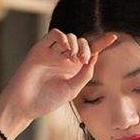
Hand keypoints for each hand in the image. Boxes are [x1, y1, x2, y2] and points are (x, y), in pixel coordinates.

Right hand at [1, 28, 117, 122]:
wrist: (25, 104)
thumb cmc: (46, 101)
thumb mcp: (72, 90)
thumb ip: (84, 74)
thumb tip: (94, 57)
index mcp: (72, 70)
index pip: (90, 53)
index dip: (101, 44)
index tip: (114, 38)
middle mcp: (63, 60)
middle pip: (81, 43)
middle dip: (87, 48)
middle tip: (83, 60)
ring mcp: (52, 53)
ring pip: (69, 37)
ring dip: (75, 44)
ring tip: (73, 58)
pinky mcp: (41, 48)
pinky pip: (55, 34)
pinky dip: (63, 39)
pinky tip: (65, 50)